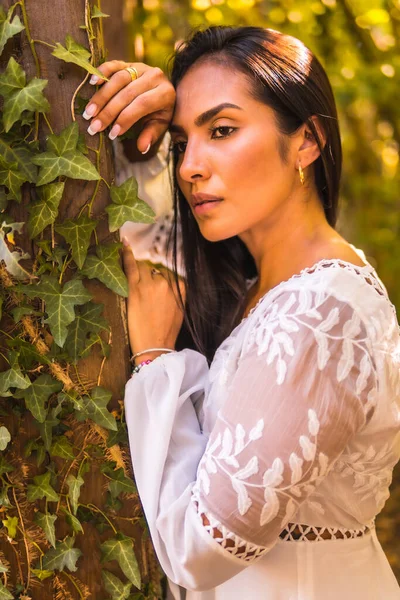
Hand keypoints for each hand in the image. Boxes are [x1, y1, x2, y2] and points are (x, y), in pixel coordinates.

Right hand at [83, 60, 175, 152]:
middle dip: (108, 111)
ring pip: (118, 79)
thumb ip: (151, 135)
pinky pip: (114, 65)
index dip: (125, 119)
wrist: (162, 90)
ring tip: (89, 112)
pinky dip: (102, 72)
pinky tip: (91, 83)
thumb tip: (141, 148)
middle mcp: (154, 76)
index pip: (142, 104)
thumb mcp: (159, 125)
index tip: (112, 134)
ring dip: (101, 97)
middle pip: (127, 93)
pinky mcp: (129, 63)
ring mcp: (141, 67)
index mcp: (165, 93)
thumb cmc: (159, 112)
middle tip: (93, 126)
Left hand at [121, 238, 185, 361]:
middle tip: (144, 254)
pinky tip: (124, 245)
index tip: (158, 254)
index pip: (169, 268)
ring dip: (139, 261)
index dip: (161, 263)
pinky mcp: (135, 289)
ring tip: (132, 249)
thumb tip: (168, 280)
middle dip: (150, 262)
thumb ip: (177, 292)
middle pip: (156, 264)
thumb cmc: (167, 331)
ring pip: (143, 264)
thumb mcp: (180, 308)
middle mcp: (167, 282)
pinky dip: (127, 255)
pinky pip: (131, 267)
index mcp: (180, 287)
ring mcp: (151, 284)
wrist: (155, 347)